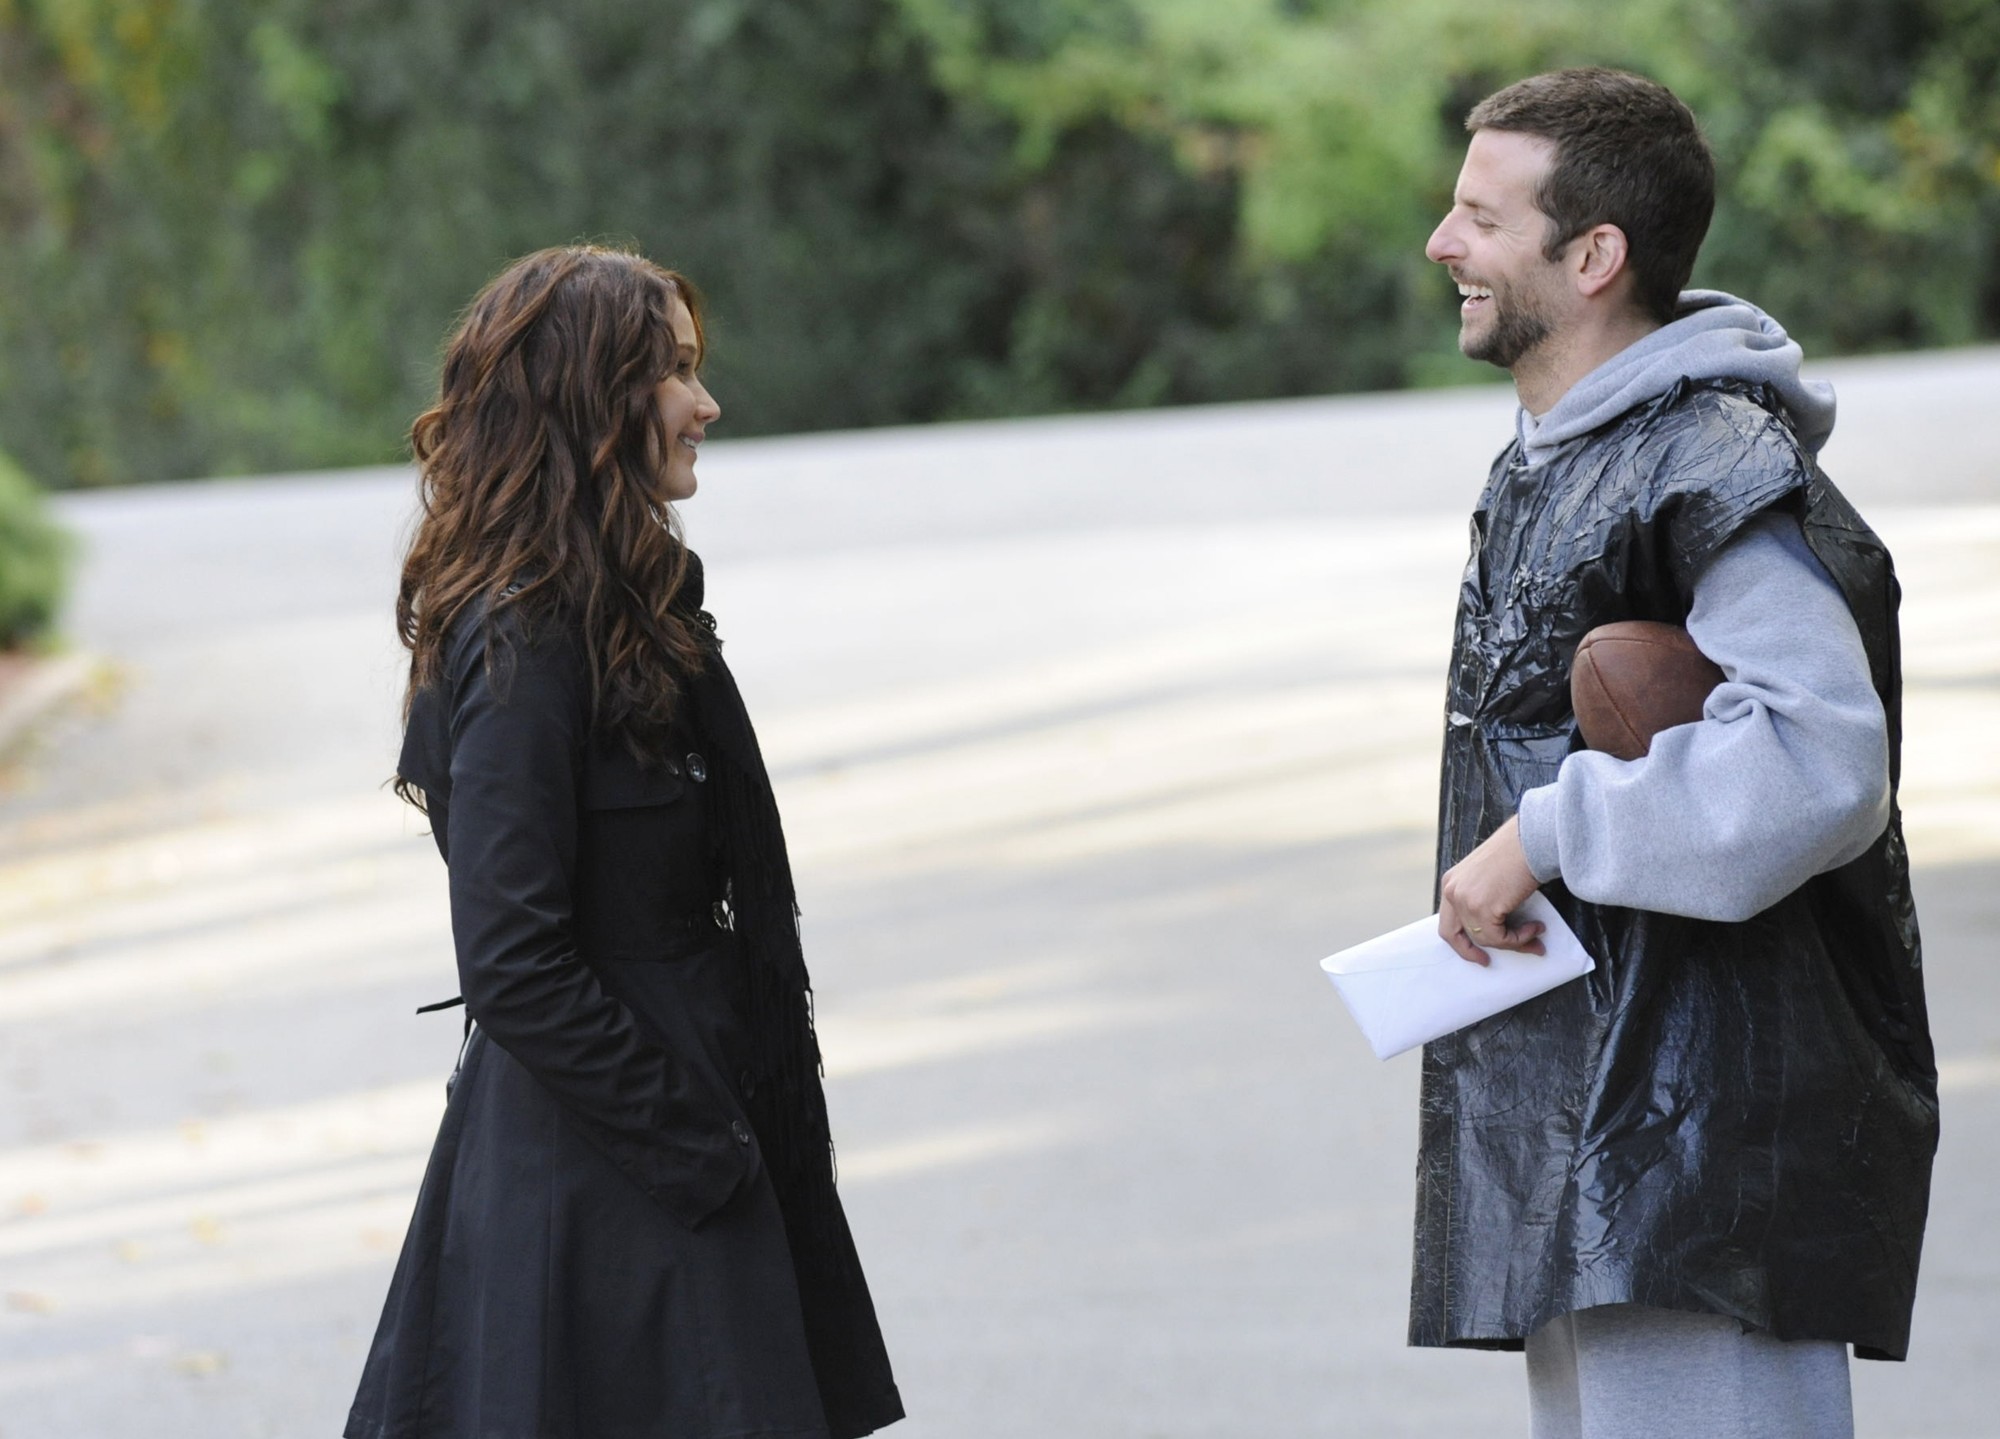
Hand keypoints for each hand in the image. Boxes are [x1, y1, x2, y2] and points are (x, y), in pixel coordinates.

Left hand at [1438, 816, 1545, 966]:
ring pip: (1484, 938)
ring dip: (1512, 942)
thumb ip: (1484, 901)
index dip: (1459, 941)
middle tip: (1487, 961)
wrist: (1532, 840)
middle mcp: (1452, 890)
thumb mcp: (1490, 878)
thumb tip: (1501, 931)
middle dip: (1470, 952)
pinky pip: (1500, 938)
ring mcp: (1465, 900)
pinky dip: (1520, 938)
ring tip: (1534, 932)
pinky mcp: (1482, 908)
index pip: (1447, 920)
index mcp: (1451, 882)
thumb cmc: (1518, 855)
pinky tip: (1535, 926)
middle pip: (1452, 935)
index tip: (1477, 953)